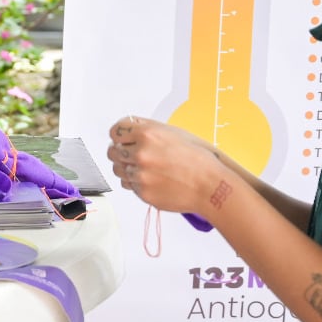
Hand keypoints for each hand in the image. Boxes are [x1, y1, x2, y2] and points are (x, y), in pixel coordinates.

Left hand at [106, 115, 229, 220]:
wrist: (210, 185)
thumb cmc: (196, 158)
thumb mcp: (172, 132)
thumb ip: (146, 129)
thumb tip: (126, 131)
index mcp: (147, 134)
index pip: (115, 131)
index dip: (118, 136)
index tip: (122, 139)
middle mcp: (140, 153)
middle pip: (112, 151)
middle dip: (121, 152)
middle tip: (134, 155)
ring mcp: (140, 174)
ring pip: (118, 169)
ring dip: (127, 168)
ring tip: (146, 169)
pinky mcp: (142, 192)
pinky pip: (128, 184)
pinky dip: (136, 183)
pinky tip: (152, 180)